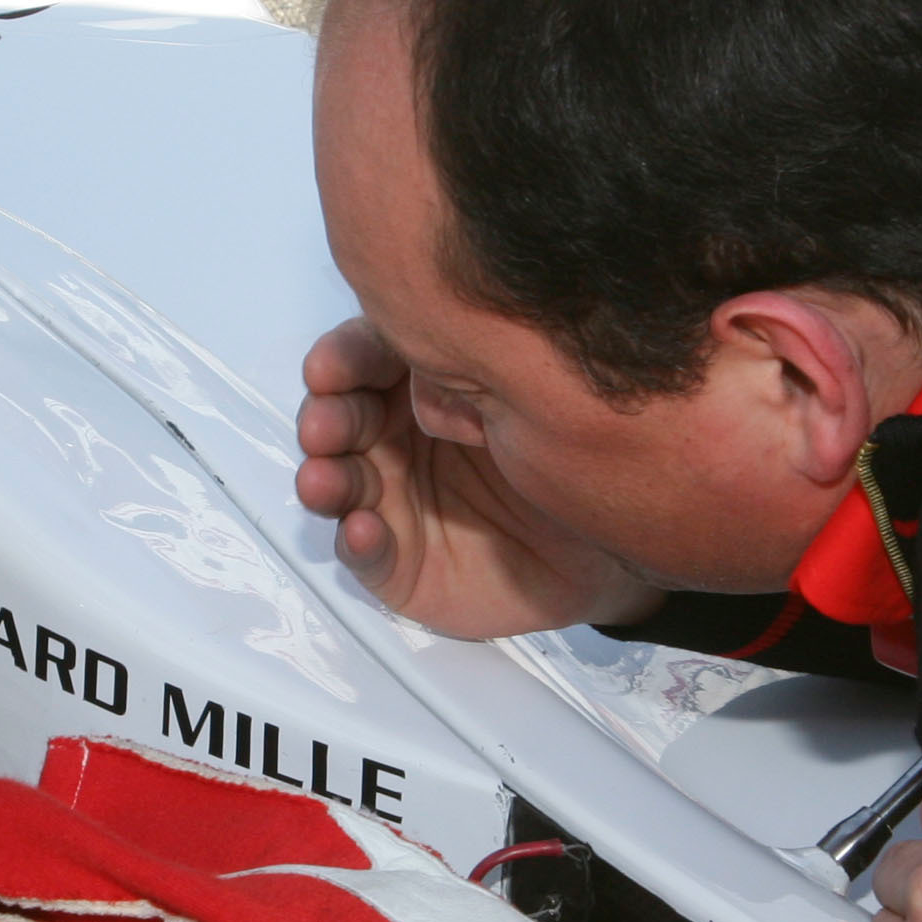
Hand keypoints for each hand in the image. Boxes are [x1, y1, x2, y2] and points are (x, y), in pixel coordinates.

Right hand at [294, 317, 643, 639]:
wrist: (598, 547)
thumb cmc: (556, 461)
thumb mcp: (523, 407)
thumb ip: (474, 382)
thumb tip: (432, 366)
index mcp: (415, 388)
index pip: (366, 360)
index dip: (343, 360)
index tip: (328, 368)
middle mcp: (391, 440)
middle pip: (341, 420)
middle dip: (327, 420)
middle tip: (324, 428)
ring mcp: (388, 501)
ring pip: (338, 484)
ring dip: (327, 480)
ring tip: (324, 481)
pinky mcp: (394, 561)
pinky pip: (367, 554)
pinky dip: (360, 542)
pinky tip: (363, 530)